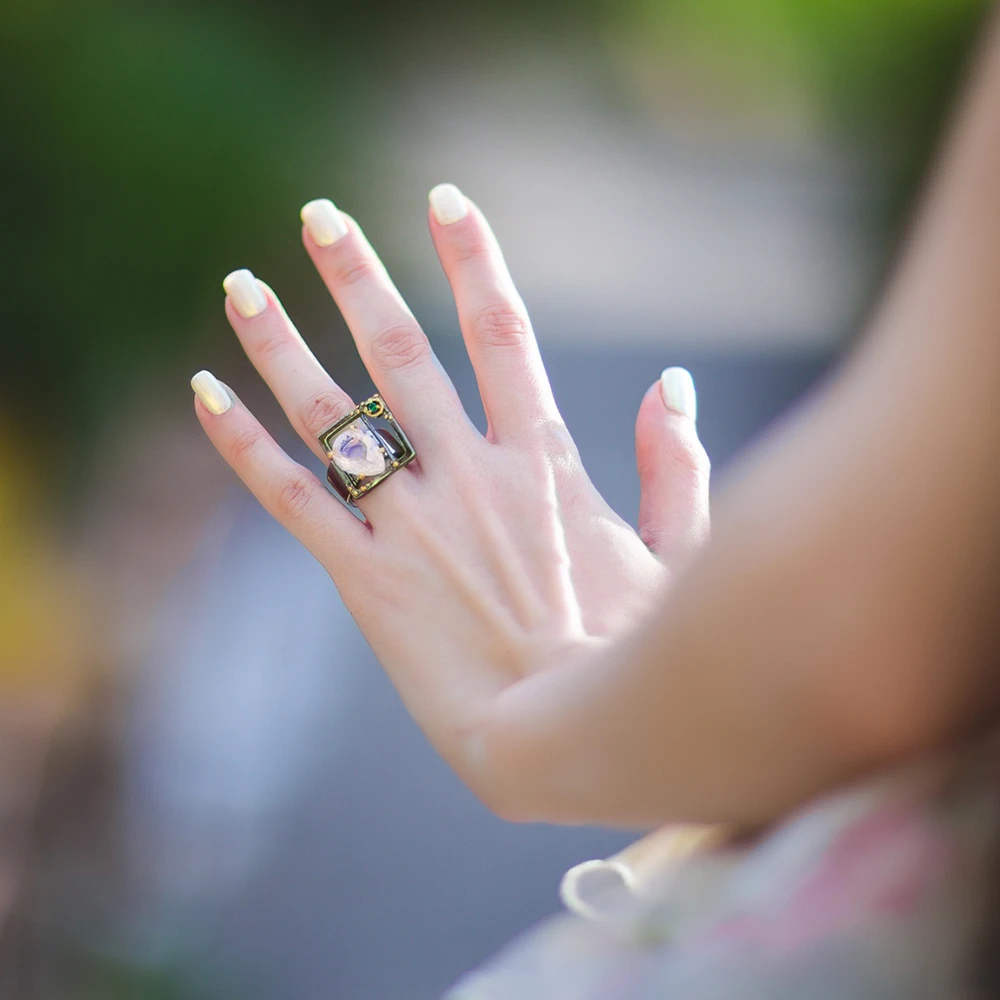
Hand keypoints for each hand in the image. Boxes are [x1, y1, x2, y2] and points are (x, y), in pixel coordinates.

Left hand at [192, 185, 709, 818]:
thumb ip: (676, 463)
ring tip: (241, 284)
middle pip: (401, 351)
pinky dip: (242, 444)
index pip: (501, 331)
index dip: (471, 259)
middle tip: (319, 215)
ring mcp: (411, 524)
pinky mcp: (365, 580)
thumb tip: (673, 384)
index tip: (443, 202)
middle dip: (357, 276)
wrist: (563, 740)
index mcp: (543, 460)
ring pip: (332, 412)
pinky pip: (291, 497)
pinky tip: (203, 393)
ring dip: (281, 342)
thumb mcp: (677, 551)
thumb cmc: (629, 652)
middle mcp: (469, 474)